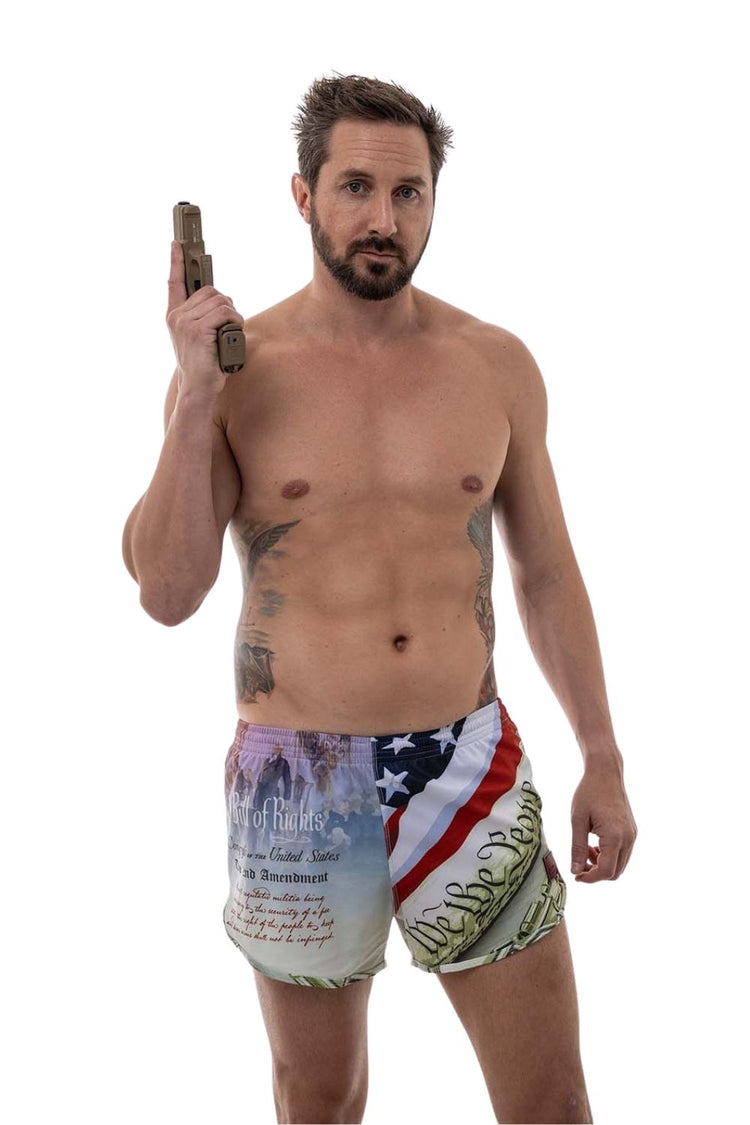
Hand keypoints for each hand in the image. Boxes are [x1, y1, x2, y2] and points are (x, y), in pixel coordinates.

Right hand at [165, 240, 243, 400]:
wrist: (198, 388)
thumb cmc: (204, 364)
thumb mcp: (199, 337)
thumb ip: (203, 316)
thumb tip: (220, 299)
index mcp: (175, 315)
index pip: (174, 282)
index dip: (176, 261)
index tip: (176, 243)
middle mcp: (177, 317)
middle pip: (210, 291)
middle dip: (225, 304)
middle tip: (227, 324)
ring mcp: (185, 323)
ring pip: (220, 301)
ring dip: (232, 315)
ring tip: (228, 333)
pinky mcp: (197, 331)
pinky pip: (224, 313)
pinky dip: (234, 322)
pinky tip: (230, 335)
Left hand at [570, 759, 636, 881]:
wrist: (606, 772)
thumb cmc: (589, 793)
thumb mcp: (577, 820)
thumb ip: (577, 847)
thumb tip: (575, 870)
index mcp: (615, 837)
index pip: (606, 871)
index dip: (590, 878)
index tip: (575, 875)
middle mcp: (628, 838)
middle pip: (615, 872)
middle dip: (596, 873)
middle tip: (578, 863)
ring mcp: (632, 835)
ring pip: (620, 864)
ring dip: (602, 864)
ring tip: (585, 849)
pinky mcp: (632, 831)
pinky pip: (623, 853)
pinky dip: (609, 855)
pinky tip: (594, 844)